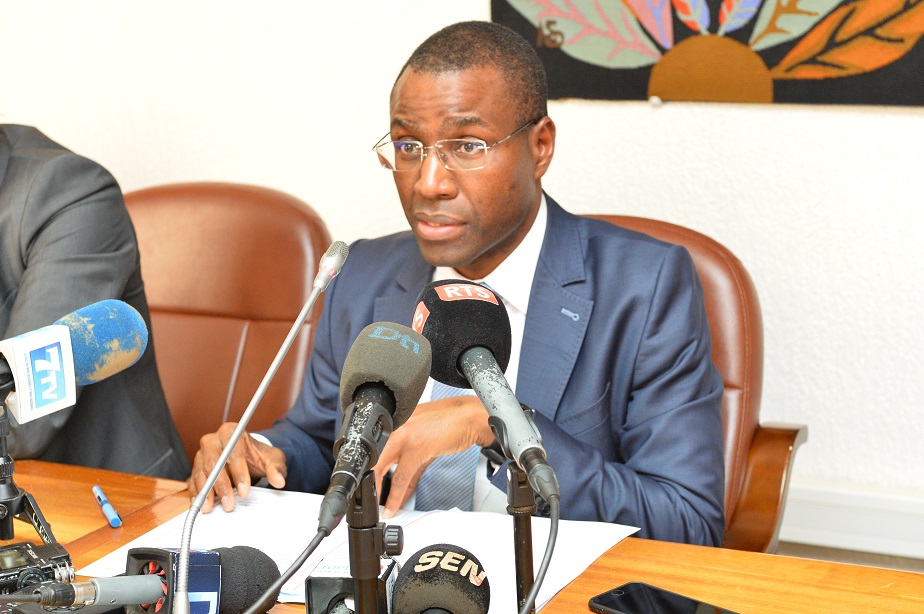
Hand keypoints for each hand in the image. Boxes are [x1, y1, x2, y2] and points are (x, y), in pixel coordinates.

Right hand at [187, 422, 286, 512]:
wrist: (248, 456)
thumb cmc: (257, 455)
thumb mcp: (271, 458)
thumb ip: (276, 468)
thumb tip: (279, 481)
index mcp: (231, 432)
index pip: (233, 452)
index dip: (239, 473)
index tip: (245, 491)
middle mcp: (213, 441)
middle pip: (214, 464)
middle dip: (222, 486)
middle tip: (229, 504)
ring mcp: (202, 454)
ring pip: (202, 473)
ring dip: (206, 492)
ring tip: (212, 507)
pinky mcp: (196, 468)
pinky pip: (193, 481)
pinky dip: (196, 494)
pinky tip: (201, 505)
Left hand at [372, 396, 492, 517]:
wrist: (469, 418)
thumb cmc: (448, 423)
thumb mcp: (421, 436)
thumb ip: (408, 457)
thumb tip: (398, 480)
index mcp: (394, 423)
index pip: (374, 451)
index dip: (370, 472)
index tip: (369, 487)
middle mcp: (395, 428)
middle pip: (373, 460)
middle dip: (370, 484)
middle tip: (369, 501)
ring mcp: (404, 437)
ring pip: (383, 470)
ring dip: (382, 494)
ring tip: (381, 508)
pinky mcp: (417, 448)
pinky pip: (402, 478)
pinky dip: (398, 496)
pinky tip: (395, 505)